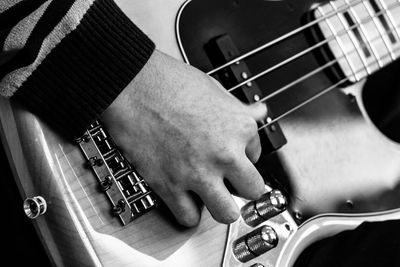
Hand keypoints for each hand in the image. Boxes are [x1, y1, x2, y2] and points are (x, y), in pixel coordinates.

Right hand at [101, 50, 266, 226]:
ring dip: (222, 207)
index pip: (257, 154)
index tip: (233, 154)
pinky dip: (188, 212)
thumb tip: (258, 111)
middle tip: (230, 182)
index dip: (243, 155)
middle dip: (243, 187)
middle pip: (253, 190)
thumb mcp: (214, 89)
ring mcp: (198, 173)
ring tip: (213, 198)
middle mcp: (224, 154)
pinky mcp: (170, 186)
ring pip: (227, 214)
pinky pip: (189, 217)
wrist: (132, 85)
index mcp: (239, 127)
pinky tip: (185, 200)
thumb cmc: (169, 82)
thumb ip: (239, 108)